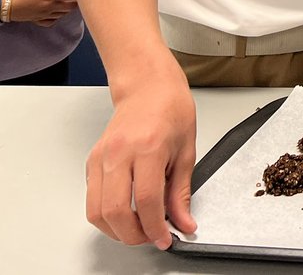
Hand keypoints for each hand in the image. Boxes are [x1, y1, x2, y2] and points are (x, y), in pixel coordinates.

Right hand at [8, 0, 76, 23]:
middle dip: (77, 0)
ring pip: (64, 13)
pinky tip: (57, 10)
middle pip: (72, 6)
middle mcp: (51, 7)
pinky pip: (53, 21)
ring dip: (69, 7)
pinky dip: (58, 16)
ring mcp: (45, 15)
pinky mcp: (39, 20)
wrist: (3, 3)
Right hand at [85, 65, 197, 249]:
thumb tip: (182, 222)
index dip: (155, 228)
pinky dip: (106, 214)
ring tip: (139, 228)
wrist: (149, 87)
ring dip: (116, 229)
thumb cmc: (171, 110)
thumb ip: (181, 192)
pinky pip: (92, 198)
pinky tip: (127, 211)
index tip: (165, 238)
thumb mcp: (187, 151)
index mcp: (148, 148)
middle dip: (132, 235)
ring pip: (96, 211)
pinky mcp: (92, 161)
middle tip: (150, 237)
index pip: (146, 201)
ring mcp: (101, 158)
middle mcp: (119, 154)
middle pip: (114, 212)